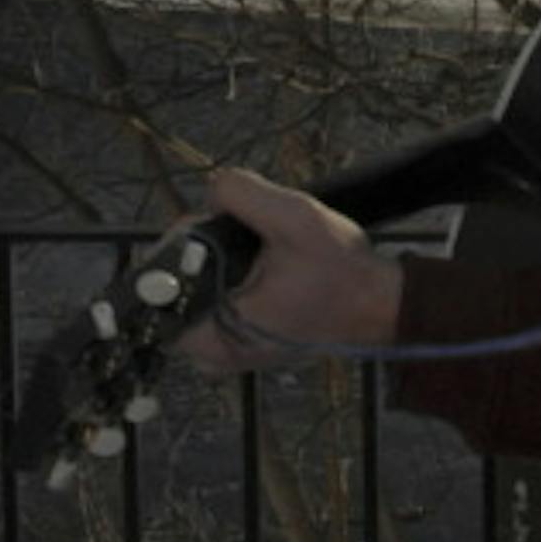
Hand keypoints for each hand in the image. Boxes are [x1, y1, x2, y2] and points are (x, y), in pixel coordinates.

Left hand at [176, 168, 405, 374]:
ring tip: (261, 247)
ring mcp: (230, 354)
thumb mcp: (295, 219)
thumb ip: (244, 194)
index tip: (218, 227)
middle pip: (178, 286)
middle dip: (205, 250)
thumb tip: (212, 186)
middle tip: (247, 232)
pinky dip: (235, 280)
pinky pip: (219, 305)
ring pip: (199, 294)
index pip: (158, 286)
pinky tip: (265, 265)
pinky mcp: (247, 346)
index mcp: (212, 334)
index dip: (182, 246)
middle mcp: (212, 354)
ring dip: (221, 263)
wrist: (382, 305)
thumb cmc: (341, 272)